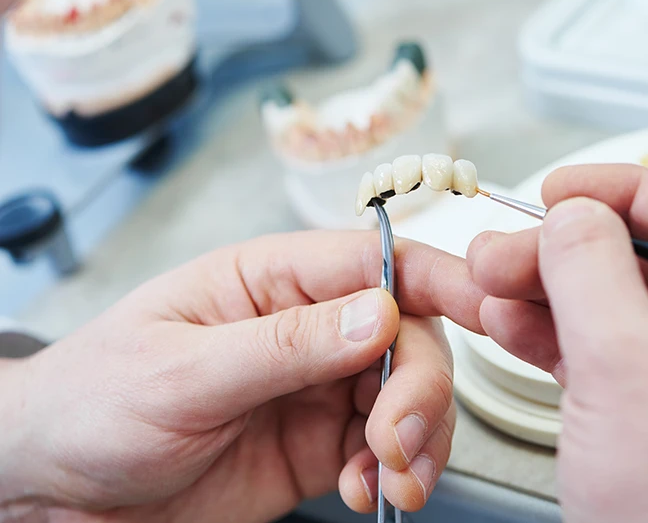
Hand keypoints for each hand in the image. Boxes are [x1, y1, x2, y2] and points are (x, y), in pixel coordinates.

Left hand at [0, 232, 483, 521]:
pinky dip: (391, 473)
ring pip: (408, 395)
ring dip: (416, 438)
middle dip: (420, 388)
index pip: (376, 261)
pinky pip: (383, 450)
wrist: (58, 490)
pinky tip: (368, 491)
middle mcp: (306, 326)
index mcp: (272, 280)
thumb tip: (374, 316)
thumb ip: (282, 347)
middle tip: (398, 438)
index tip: (485, 309)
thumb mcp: (182, 372)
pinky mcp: (320, 444)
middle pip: (409, 334)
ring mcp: (318, 387)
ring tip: (388, 478)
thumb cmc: (94, 401)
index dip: (441, 278)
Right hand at [466, 164, 647, 522]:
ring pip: (621, 312)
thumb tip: (575, 214)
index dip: (625, 190)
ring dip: (550, 293)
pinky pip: (609, 359)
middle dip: (566, 251)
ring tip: (491, 287)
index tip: (561, 190)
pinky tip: (511, 327)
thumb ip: (592, 272)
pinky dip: (557, 339)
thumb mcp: (625, 371)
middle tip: (503, 250)